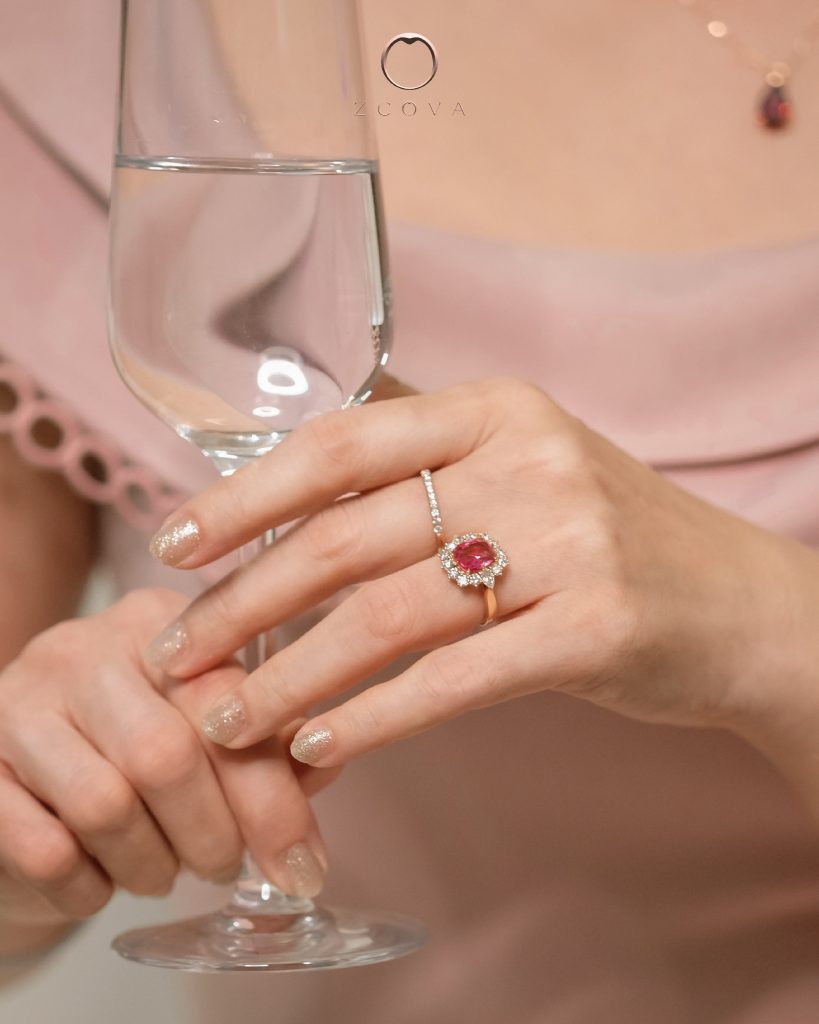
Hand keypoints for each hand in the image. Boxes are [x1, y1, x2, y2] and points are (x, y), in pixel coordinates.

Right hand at [0, 588, 332, 942]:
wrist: (20, 776)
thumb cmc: (129, 748)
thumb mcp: (200, 725)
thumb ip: (265, 740)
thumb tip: (326, 762)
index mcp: (156, 626)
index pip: (225, 701)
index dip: (271, 793)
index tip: (304, 863)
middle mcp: (83, 648)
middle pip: (165, 755)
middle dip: (212, 835)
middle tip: (225, 868)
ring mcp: (19, 703)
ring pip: (104, 804)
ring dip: (150, 864)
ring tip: (164, 873)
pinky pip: (43, 848)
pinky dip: (87, 886)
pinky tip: (101, 882)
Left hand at [144, 379, 818, 801]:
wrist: (740, 603)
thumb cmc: (605, 538)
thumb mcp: (521, 468)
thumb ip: (420, 468)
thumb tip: (288, 498)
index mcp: (494, 410)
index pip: (339, 445)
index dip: (243, 497)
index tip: (172, 545)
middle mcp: (528, 462)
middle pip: (347, 537)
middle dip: (244, 604)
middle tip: (177, 654)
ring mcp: (567, 544)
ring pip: (388, 616)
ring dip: (291, 678)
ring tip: (229, 723)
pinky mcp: (596, 629)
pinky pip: (455, 681)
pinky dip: (374, 719)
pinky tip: (320, 749)